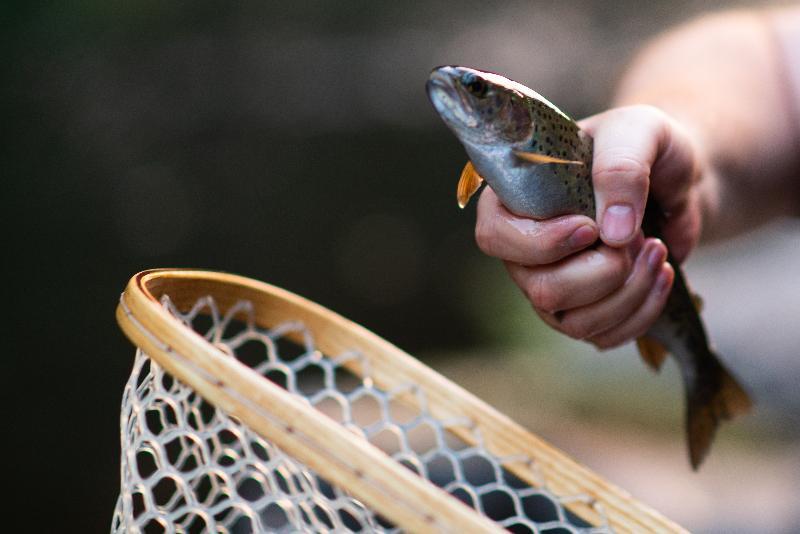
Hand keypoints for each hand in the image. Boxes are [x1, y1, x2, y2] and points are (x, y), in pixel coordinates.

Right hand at [475, 105, 705, 347]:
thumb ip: (620, 167)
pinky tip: (661, 274)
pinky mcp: (585, 312)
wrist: (678, 177)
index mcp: (514, 199)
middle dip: (603, 270)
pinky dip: (642, 311)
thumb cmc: (644, 146)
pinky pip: (603, 336)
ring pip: (574, 322)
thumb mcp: (638, 131)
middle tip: (638, 235)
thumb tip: (613, 232)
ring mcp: (551, 285)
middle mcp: (524, 250)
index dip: (541, 244)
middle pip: (542, 289)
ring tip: (657, 250)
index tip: (590, 227)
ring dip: (628, 292)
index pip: (494, 237)